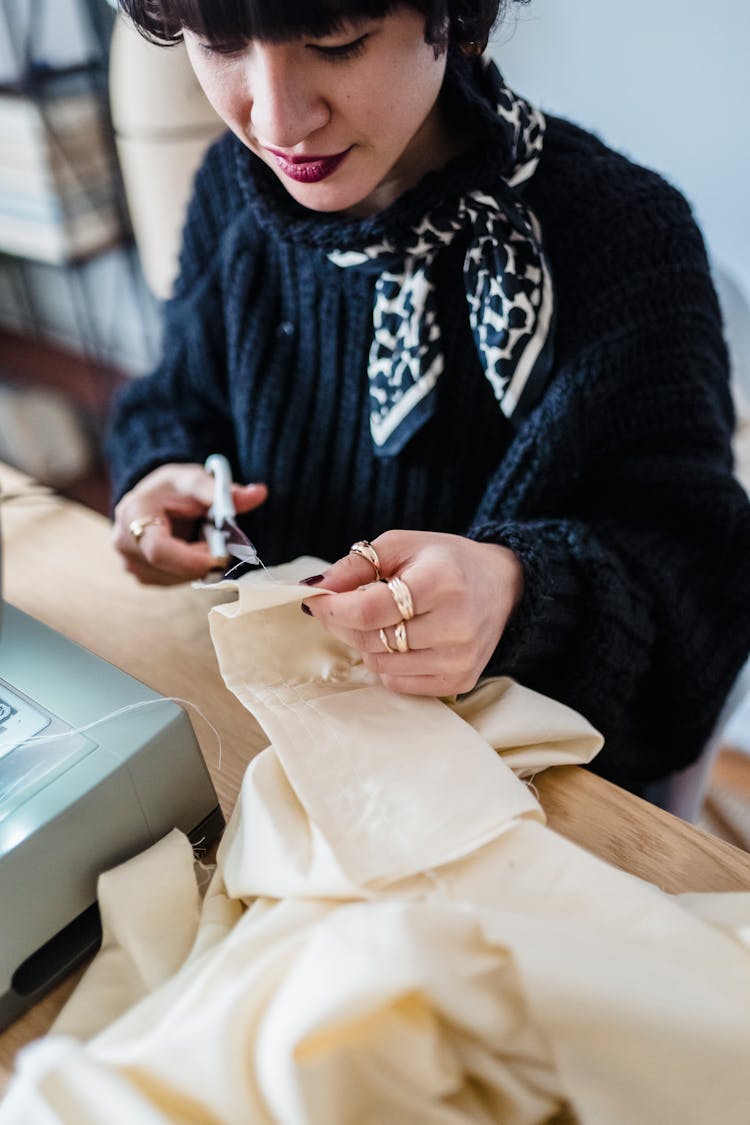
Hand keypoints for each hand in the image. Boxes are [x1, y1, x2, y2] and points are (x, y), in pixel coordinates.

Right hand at [112, 462, 267, 584]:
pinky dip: (190, 569)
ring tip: (198, 537)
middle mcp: (124, 544)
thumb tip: (259, 493)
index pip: (159, 550)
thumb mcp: (196, 480)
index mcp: (132, 515)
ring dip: (198, 564)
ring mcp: (131, 564)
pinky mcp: (142, 576)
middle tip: (216, 537)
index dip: (193, 559)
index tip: (221, 555)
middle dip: (203, 558)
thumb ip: (223, 491)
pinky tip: (189, 549)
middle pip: (172, 568)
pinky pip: (175, 581)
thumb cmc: (174, 488)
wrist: (153, 498)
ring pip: (177, 578)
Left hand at [302, 530, 523, 696]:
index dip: (333, 608)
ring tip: (381, 619)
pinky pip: (397, 682)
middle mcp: (455, 625)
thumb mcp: (401, 545)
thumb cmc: (444, 561)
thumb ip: (355, 565)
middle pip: (370, 639)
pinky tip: (401, 639)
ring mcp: (459, 658)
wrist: (502, 585)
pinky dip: (387, 662)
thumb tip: (314, 589)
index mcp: (441, 582)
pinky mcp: (460, 680)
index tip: (315, 600)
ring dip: (366, 642)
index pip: (369, 610)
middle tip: (342, 606)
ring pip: (379, 663)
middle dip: (344, 623)